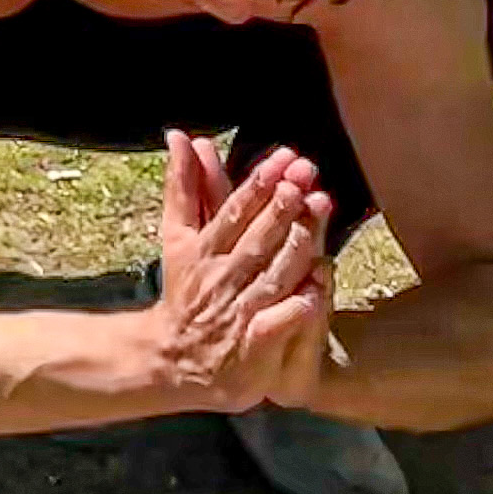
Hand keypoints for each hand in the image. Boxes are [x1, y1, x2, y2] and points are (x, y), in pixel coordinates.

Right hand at [152, 133, 335, 411]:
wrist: (173, 358)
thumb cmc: (186, 290)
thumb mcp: (178, 236)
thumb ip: (183, 186)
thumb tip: (181, 135)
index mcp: (202, 249)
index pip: (233, 212)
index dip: (259, 185)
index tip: (284, 159)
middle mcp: (221, 278)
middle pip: (255, 239)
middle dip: (281, 207)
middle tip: (306, 177)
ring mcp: (238, 313)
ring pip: (272, 276)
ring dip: (296, 246)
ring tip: (319, 215)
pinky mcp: (253, 348)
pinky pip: (278, 324)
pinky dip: (296, 306)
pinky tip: (317, 287)